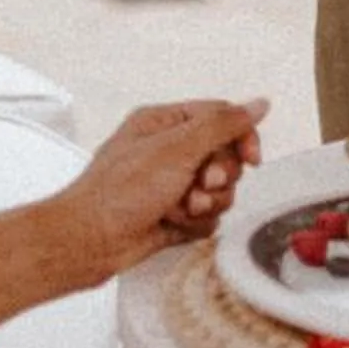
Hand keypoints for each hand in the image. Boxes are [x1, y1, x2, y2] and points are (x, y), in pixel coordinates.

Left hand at [60, 98, 269, 282]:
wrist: (92, 241)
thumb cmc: (117, 192)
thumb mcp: (177, 148)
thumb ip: (221, 125)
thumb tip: (255, 105)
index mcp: (165, 122)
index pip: (221, 118)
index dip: (241, 137)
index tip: (251, 158)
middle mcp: (168, 151)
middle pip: (225, 158)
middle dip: (218, 177)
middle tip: (200, 183)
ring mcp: (171, 184)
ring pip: (219, 192)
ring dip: (205, 203)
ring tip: (181, 206)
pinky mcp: (173, 214)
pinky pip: (207, 218)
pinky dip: (194, 223)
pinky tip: (171, 221)